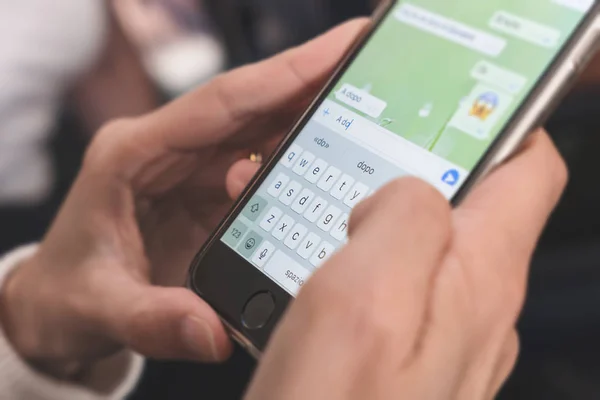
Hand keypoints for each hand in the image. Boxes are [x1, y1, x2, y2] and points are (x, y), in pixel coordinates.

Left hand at [0, 20, 368, 377]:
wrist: (59, 304)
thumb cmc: (67, 294)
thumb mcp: (99, 308)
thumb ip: (153, 319)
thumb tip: (214, 332)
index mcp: (132, 154)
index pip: (219, 103)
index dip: (282, 74)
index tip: (337, 49)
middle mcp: (165, 150)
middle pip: (249, 106)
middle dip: (310, 81)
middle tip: (368, 63)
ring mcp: (188, 168)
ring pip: (259, 130)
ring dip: (309, 117)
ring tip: (365, 103)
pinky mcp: (205, 192)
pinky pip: (259, 166)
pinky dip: (297, 158)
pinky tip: (333, 156)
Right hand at [246, 131, 566, 399]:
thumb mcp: (361, 299)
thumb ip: (401, 221)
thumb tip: (408, 191)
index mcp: (477, 279)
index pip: (528, 170)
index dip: (500, 124)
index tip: (451, 107)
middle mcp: (478, 310)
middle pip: (471, 207)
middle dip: (417, 175)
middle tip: (355, 168)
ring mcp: (447, 339)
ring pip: (429, 248)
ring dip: (382, 223)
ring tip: (327, 220)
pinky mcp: (413, 361)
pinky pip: (403, 292)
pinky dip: (367, 268)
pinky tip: (324, 278)